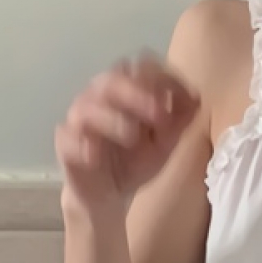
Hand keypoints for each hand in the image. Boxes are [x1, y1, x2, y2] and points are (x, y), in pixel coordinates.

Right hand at [56, 57, 200, 214]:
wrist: (108, 195)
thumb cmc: (134, 162)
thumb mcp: (165, 144)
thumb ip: (179, 122)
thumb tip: (196, 99)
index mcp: (126, 89)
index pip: (142, 68)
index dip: (165, 77)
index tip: (186, 98)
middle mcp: (100, 96)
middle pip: (114, 79)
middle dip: (138, 93)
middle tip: (160, 114)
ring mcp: (80, 119)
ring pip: (90, 106)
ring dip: (113, 118)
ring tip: (132, 136)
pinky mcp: (65, 144)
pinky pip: (68, 138)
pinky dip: (82, 144)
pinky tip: (95, 154)